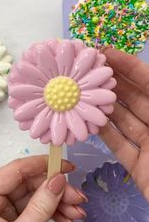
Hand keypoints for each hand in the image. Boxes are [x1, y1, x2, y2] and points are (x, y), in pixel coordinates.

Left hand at [0, 155, 85, 221]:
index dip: (42, 166)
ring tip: (76, 213)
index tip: (67, 166)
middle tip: (78, 198)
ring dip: (56, 203)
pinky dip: (49, 213)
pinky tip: (65, 219)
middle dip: (54, 190)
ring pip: (32, 197)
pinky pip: (32, 211)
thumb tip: (58, 180)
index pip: (14, 171)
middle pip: (26, 184)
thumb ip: (39, 207)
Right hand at [100, 48, 148, 198]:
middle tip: (86, 71)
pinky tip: (89, 121)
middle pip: (136, 98)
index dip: (129, 66)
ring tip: (82, 93)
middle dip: (112, 83)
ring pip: (125, 121)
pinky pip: (120, 147)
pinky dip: (105, 134)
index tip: (105, 53)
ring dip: (104, 107)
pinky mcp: (139, 168)